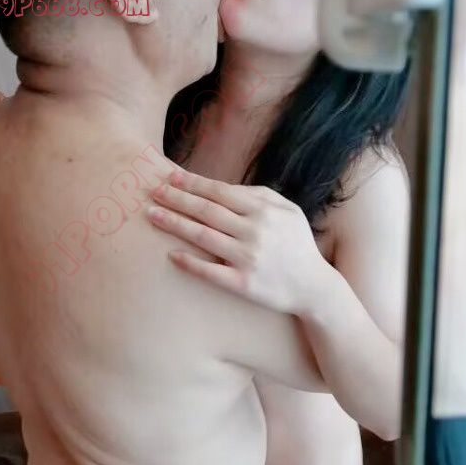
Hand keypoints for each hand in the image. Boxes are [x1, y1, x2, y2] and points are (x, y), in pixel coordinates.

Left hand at [146, 169, 330, 314]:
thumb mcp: (289, 212)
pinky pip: (210, 271)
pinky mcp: (243, 284)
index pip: (220, 192)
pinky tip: (171, 254)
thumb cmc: (297, 246)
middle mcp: (255, 232)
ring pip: (203, 236)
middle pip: (207, 211)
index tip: (169, 177)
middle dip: (176, 199)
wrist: (314, 287)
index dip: (192, 183)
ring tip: (153, 215)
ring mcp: (248, 258)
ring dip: (175, 224)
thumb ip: (259, 196)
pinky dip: (189, 262)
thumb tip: (222, 188)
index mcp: (264, 211)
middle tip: (151, 191)